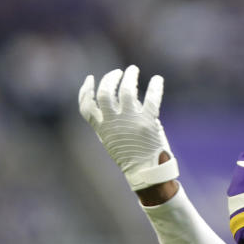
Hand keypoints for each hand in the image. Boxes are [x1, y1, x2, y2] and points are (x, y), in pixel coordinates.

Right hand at [79, 65, 178, 190]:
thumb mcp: (115, 140)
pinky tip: (158, 79)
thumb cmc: (132, 156)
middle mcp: (113, 123)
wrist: (147, 173)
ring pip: (126, 91)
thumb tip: (127, 95)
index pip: (86, 107)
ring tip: (133, 70)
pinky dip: (156, 86)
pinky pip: (152, 98)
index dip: (85, 91)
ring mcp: (131, 122)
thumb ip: (116, 119)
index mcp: (102, 129)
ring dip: (129, 77)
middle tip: (118, 72)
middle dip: (110, 79)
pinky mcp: (148, 122)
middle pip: (105, 93)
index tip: (90, 78)